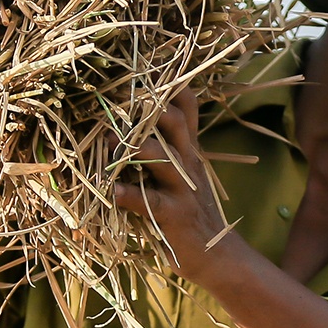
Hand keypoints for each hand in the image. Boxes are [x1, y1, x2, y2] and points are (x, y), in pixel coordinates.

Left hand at [112, 89, 232, 284]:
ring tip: (109, 147)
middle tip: (117, 103)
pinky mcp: (173, 214)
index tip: (144, 69)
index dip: (167, 85)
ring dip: (131, 148)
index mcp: (188, 149)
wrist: (218, 257)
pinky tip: (112, 191)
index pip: (185, 106)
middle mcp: (187, 162)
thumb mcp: (186, 173)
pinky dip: (127, 194)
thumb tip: (134, 123)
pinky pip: (149, 200)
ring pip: (160, 155)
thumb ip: (166, 148)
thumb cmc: (192, 212)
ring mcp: (182, 187)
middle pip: (172, 120)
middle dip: (145, 108)